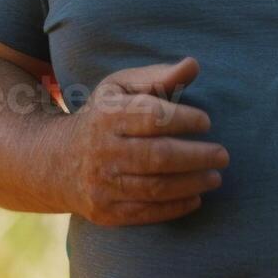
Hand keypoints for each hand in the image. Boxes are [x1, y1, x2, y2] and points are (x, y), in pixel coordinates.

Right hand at [55, 57, 228, 226]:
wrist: (55, 162)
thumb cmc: (101, 117)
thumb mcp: (120, 89)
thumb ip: (158, 78)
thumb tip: (193, 65)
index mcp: (107, 115)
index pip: (153, 117)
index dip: (184, 119)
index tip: (206, 122)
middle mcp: (102, 150)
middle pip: (158, 156)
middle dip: (197, 156)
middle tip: (223, 155)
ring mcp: (101, 184)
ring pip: (155, 188)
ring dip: (192, 183)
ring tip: (215, 177)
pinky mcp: (105, 212)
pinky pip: (146, 212)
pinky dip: (176, 206)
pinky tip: (196, 197)